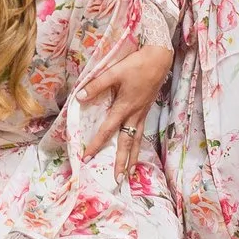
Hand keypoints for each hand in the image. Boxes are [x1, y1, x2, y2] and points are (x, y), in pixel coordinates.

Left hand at [78, 45, 170, 176]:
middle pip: (127, 143)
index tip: (87, 157)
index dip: (96, 144)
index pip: (107, 130)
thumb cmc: (136, 65)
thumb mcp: (114, 72)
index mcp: (125, 107)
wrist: (159, 59)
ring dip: (133, 158)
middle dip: (122, 162)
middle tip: (118, 179)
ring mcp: (142, 113)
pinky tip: (135, 148)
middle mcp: (134, 114)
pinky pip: (141, 132)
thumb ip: (96, 85)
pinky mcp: (146, 110)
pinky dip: (138, 144)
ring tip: (130, 173)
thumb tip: (79, 98)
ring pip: (137, 141)